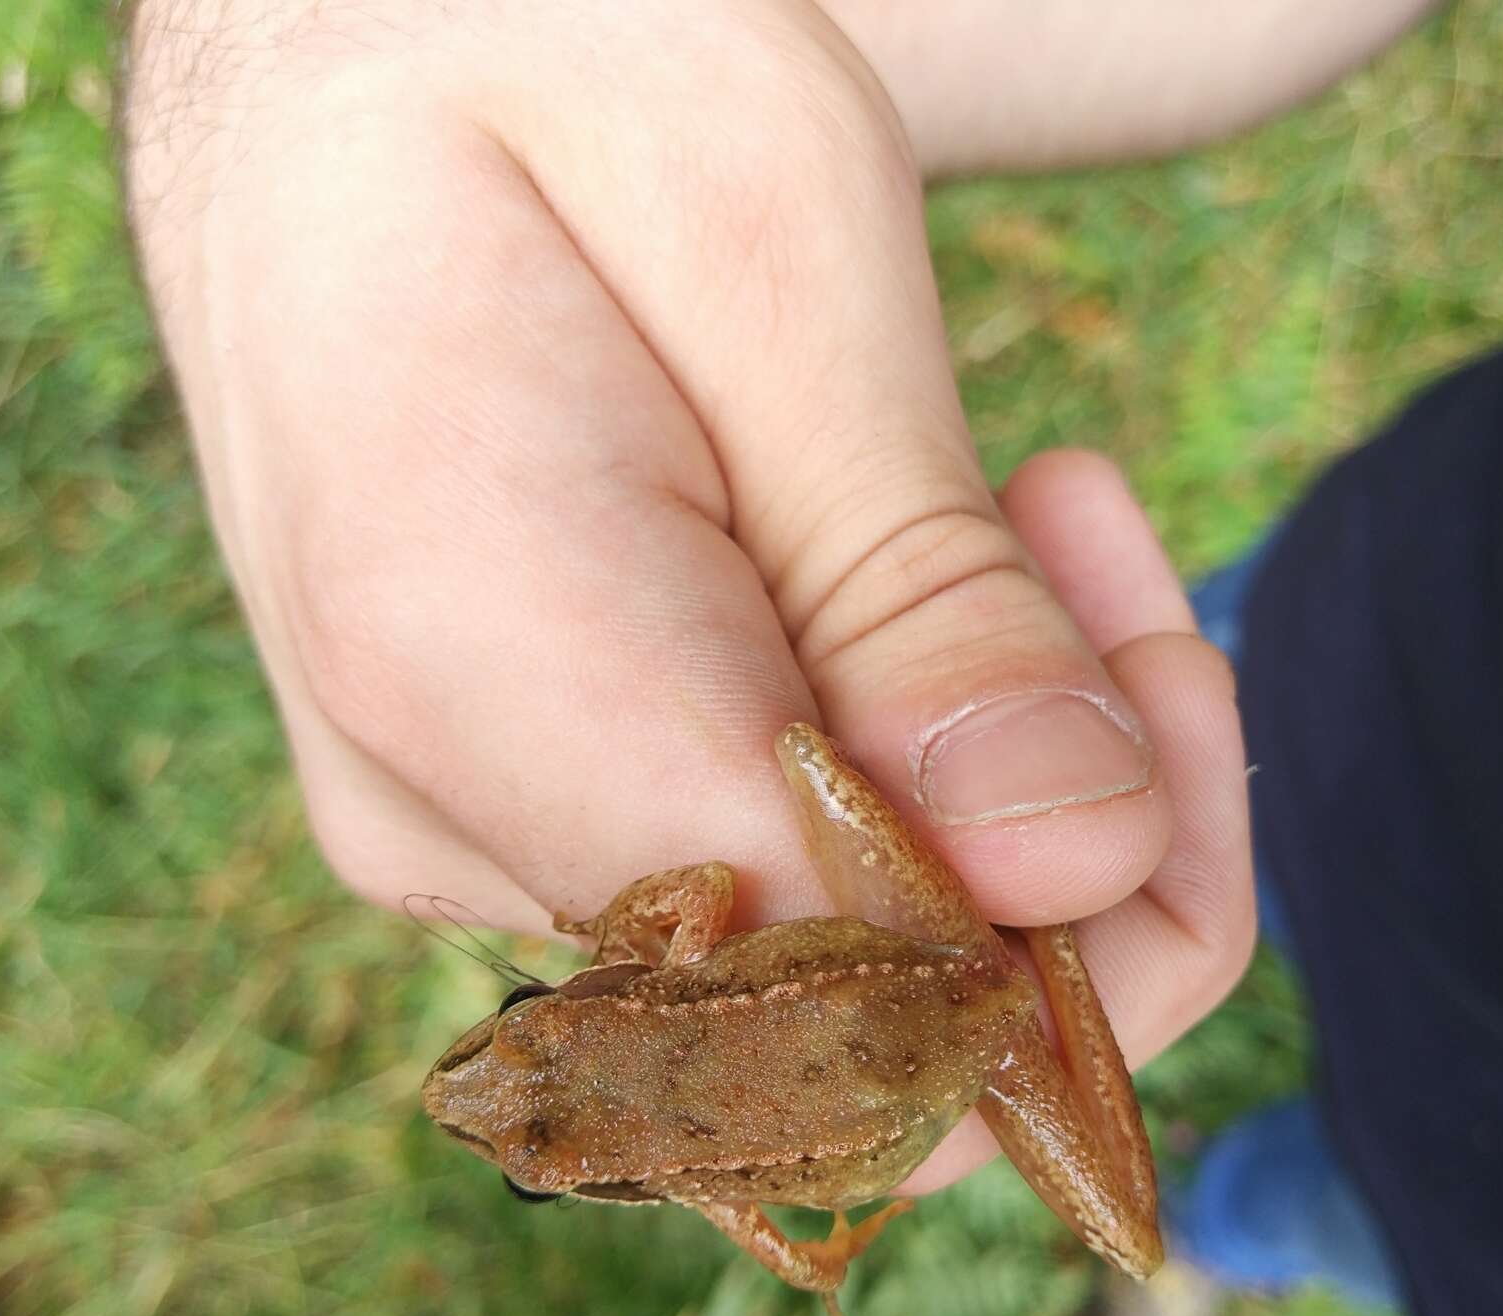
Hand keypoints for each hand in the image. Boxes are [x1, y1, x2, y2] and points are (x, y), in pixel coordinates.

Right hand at [122, 0, 1254, 1190]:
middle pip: (854, 1032)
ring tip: (1049, 510)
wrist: (343, 60)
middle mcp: (445, 806)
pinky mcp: (528, 811)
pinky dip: (926, 768)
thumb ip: (908, 579)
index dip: (1068, 927)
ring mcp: (478, 827)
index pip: (826, 1001)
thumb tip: (1074, 869)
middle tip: (1110, 543)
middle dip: (1080, 842)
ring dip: (1016, 783)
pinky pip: (782, 889)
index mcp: (468, 662)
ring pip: (838, 969)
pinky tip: (946, 571)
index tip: (1159, 666)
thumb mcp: (777, 236)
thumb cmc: (548, 61)